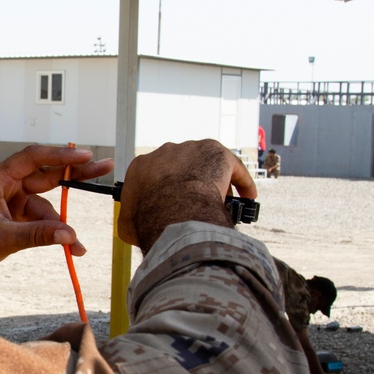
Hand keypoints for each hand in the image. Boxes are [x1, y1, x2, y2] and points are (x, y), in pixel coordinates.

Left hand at [0, 144, 112, 283]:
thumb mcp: (2, 239)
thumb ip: (37, 234)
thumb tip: (70, 236)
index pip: (34, 158)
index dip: (61, 156)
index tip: (86, 155)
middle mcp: (5, 184)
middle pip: (46, 174)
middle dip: (75, 175)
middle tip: (105, 166)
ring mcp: (9, 201)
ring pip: (44, 204)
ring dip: (61, 223)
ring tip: (78, 247)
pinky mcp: (11, 217)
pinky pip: (37, 220)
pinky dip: (51, 231)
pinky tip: (67, 247)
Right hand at [116, 140, 255, 252]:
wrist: (173, 214)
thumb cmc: (149, 220)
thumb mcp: (126, 224)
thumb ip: (130, 218)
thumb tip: (132, 225)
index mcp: (142, 166)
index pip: (155, 175)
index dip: (165, 190)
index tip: (171, 202)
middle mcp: (165, 152)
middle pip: (181, 167)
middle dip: (188, 183)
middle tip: (195, 203)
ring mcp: (191, 149)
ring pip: (206, 165)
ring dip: (214, 180)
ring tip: (221, 201)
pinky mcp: (216, 152)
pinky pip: (233, 167)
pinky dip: (241, 181)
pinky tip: (247, 195)